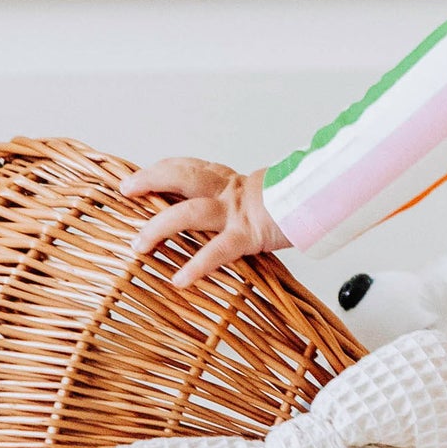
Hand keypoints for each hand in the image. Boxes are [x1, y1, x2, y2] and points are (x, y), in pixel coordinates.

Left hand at [118, 157, 289, 289]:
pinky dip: (197, 265)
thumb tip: (193, 212)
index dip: (156, 171)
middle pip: (181, 175)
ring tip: (138, 245)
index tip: (131, 181)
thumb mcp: (251, 197)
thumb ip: (225, 201)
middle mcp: (227, 190)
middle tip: (127, 191)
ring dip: (159, 228)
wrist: (319, 204)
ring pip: (189, 213)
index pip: (185, 167)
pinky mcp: (248, 235)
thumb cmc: (287, 206)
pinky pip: (217, 251)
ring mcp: (236, 212)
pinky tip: (180, 280)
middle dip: (150, 181)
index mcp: (226, 179)